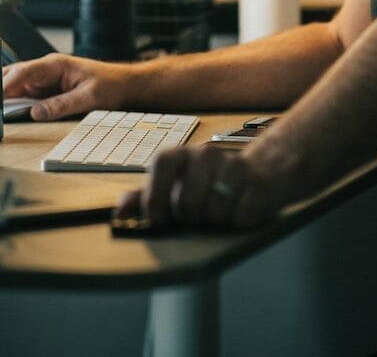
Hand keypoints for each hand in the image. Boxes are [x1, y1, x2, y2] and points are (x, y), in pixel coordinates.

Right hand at [2, 53, 128, 120]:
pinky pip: (25, 94)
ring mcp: (45, 78)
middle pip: (13, 76)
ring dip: (4, 97)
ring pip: (16, 85)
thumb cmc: (110, 85)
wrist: (124, 83)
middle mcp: (46, 69)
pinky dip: (14, 102)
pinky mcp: (47, 88)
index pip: (23, 72)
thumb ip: (62, 105)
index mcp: (55, 64)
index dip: (4, 85)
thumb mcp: (89, 97)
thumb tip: (36, 113)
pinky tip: (5, 113)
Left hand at [115, 144, 284, 229]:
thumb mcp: (171, 188)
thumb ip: (143, 197)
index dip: (156, 200)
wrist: (255, 175)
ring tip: (217, 215)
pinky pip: (242, 216)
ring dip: (215, 223)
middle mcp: (205, 154)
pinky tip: (238, 212)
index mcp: (179, 155)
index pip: (160, 169)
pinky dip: (238, 222)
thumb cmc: (205, 185)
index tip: (159, 219)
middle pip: (187, 203)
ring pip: (215, 213)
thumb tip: (119, 212)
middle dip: (189, 219)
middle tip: (195, 217)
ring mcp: (233, 165)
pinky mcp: (257, 182)